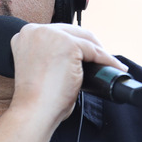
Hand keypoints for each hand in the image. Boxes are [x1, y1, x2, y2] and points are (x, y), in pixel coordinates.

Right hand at [8, 23, 126, 122]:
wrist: (34, 111)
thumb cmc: (35, 98)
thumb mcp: (39, 67)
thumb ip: (51, 55)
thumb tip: (75, 56)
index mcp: (27, 35)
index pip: (58, 33)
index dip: (74, 43)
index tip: (85, 55)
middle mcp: (36, 30)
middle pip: (72, 32)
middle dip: (89, 45)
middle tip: (101, 60)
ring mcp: (52, 35)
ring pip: (85, 39)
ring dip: (100, 52)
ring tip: (110, 65)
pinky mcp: (68, 44)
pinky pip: (95, 51)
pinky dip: (107, 60)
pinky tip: (115, 68)